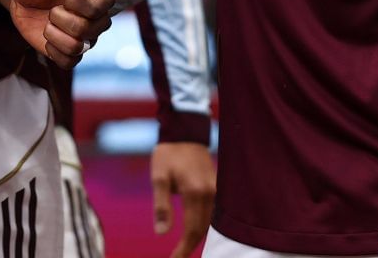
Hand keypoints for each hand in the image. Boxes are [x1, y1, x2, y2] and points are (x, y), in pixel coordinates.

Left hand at [0, 0, 114, 67]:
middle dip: (61, 17)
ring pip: (77, 47)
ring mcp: (84, 38)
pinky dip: (53, 50)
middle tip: (53, 8)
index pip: (105, 5)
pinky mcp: (69, 53)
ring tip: (49, 22)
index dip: (81, 3)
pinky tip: (47, 37)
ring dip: (53, 33)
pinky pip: (69, 63)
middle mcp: (96, 19)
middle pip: (89, 29)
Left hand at [149, 141, 215, 256]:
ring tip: (184, 247)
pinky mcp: (218, 186)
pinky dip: (205, 224)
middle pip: (203, 230)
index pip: (192, 230)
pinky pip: (214, 212)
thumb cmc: (168, 154)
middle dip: (190, 246)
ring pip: (211, 223)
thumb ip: (161, 206)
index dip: (184, 249)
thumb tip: (161, 233)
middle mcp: (210, 193)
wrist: (185, 132)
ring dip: (198, 236)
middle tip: (177, 256)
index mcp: (195, 192)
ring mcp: (217, 190)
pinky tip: (196, 230)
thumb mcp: (158, 178)